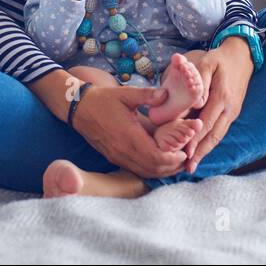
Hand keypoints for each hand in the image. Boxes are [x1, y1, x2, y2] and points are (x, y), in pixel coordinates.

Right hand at [70, 84, 187, 178]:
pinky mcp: (115, 158)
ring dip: (163, 170)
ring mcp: (118, 157)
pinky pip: (137, 170)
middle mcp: (123, 151)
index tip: (185, 151)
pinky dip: (151, 169)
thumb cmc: (103, 99)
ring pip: (145, 173)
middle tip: (186, 157)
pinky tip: (160, 160)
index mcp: (128, 136)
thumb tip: (167, 94)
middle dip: (172, 166)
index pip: (156, 157)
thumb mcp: (125, 93)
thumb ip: (147, 94)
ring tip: (177, 161)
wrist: (79, 108)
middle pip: (154, 169)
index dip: (173, 158)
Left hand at [180, 37, 255, 172]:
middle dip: (201, 152)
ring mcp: (233, 111)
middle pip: (214, 135)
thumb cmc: (219, 58)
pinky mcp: (232, 112)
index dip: (196, 138)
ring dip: (206, 150)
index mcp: (222, 97)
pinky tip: (202, 149)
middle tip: (188, 168)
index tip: (186, 152)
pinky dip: (211, 141)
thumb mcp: (207, 63)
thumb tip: (196, 101)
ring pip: (218, 135)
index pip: (207, 122)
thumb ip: (200, 81)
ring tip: (193, 164)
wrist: (241, 56)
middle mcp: (230, 108)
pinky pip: (221, 130)